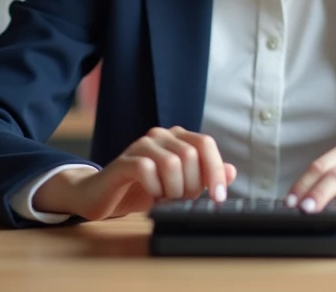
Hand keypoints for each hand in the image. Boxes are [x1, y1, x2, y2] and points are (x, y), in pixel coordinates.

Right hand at [34, 126, 235, 220]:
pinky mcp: (123, 161)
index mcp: (176, 137)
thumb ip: (204, 176)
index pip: (205, 143)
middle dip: (192, 184)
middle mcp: (160, 135)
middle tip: (182, 199)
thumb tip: (231, 171)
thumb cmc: (145, 189)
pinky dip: (155, 189)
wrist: (104, 196)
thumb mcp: (180, 185)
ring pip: (171, 162)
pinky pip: (146, 170)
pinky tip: (152, 197)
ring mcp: (140, 146)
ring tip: (166, 199)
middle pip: (190, 154)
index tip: (219, 197)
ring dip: (174, 189)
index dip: (215, 170)